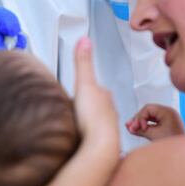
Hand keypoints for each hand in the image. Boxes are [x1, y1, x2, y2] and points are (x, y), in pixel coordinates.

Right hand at [73, 37, 119, 157]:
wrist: (101, 146)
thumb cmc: (94, 117)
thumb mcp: (85, 83)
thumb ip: (84, 62)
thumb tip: (85, 39)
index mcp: (105, 96)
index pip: (97, 88)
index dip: (87, 87)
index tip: (80, 88)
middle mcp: (109, 111)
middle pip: (97, 104)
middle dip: (88, 104)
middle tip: (75, 105)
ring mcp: (106, 128)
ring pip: (97, 121)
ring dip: (88, 120)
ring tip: (77, 122)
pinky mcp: (101, 143)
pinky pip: (93, 136)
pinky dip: (88, 134)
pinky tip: (81, 137)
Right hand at [125, 103, 184, 140]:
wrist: (183, 155)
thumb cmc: (173, 144)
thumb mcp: (154, 135)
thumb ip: (141, 130)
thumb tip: (131, 127)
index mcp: (168, 112)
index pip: (148, 108)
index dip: (140, 117)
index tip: (136, 127)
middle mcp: (169, 113)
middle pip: (148, 112)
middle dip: (139, 120)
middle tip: (130, 127)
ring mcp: (169, 119)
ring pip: (150, 117)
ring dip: (141, 123)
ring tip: (133, 129)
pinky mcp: (168, 125)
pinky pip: (154, 122)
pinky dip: (147, 126)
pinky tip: (140, 130)